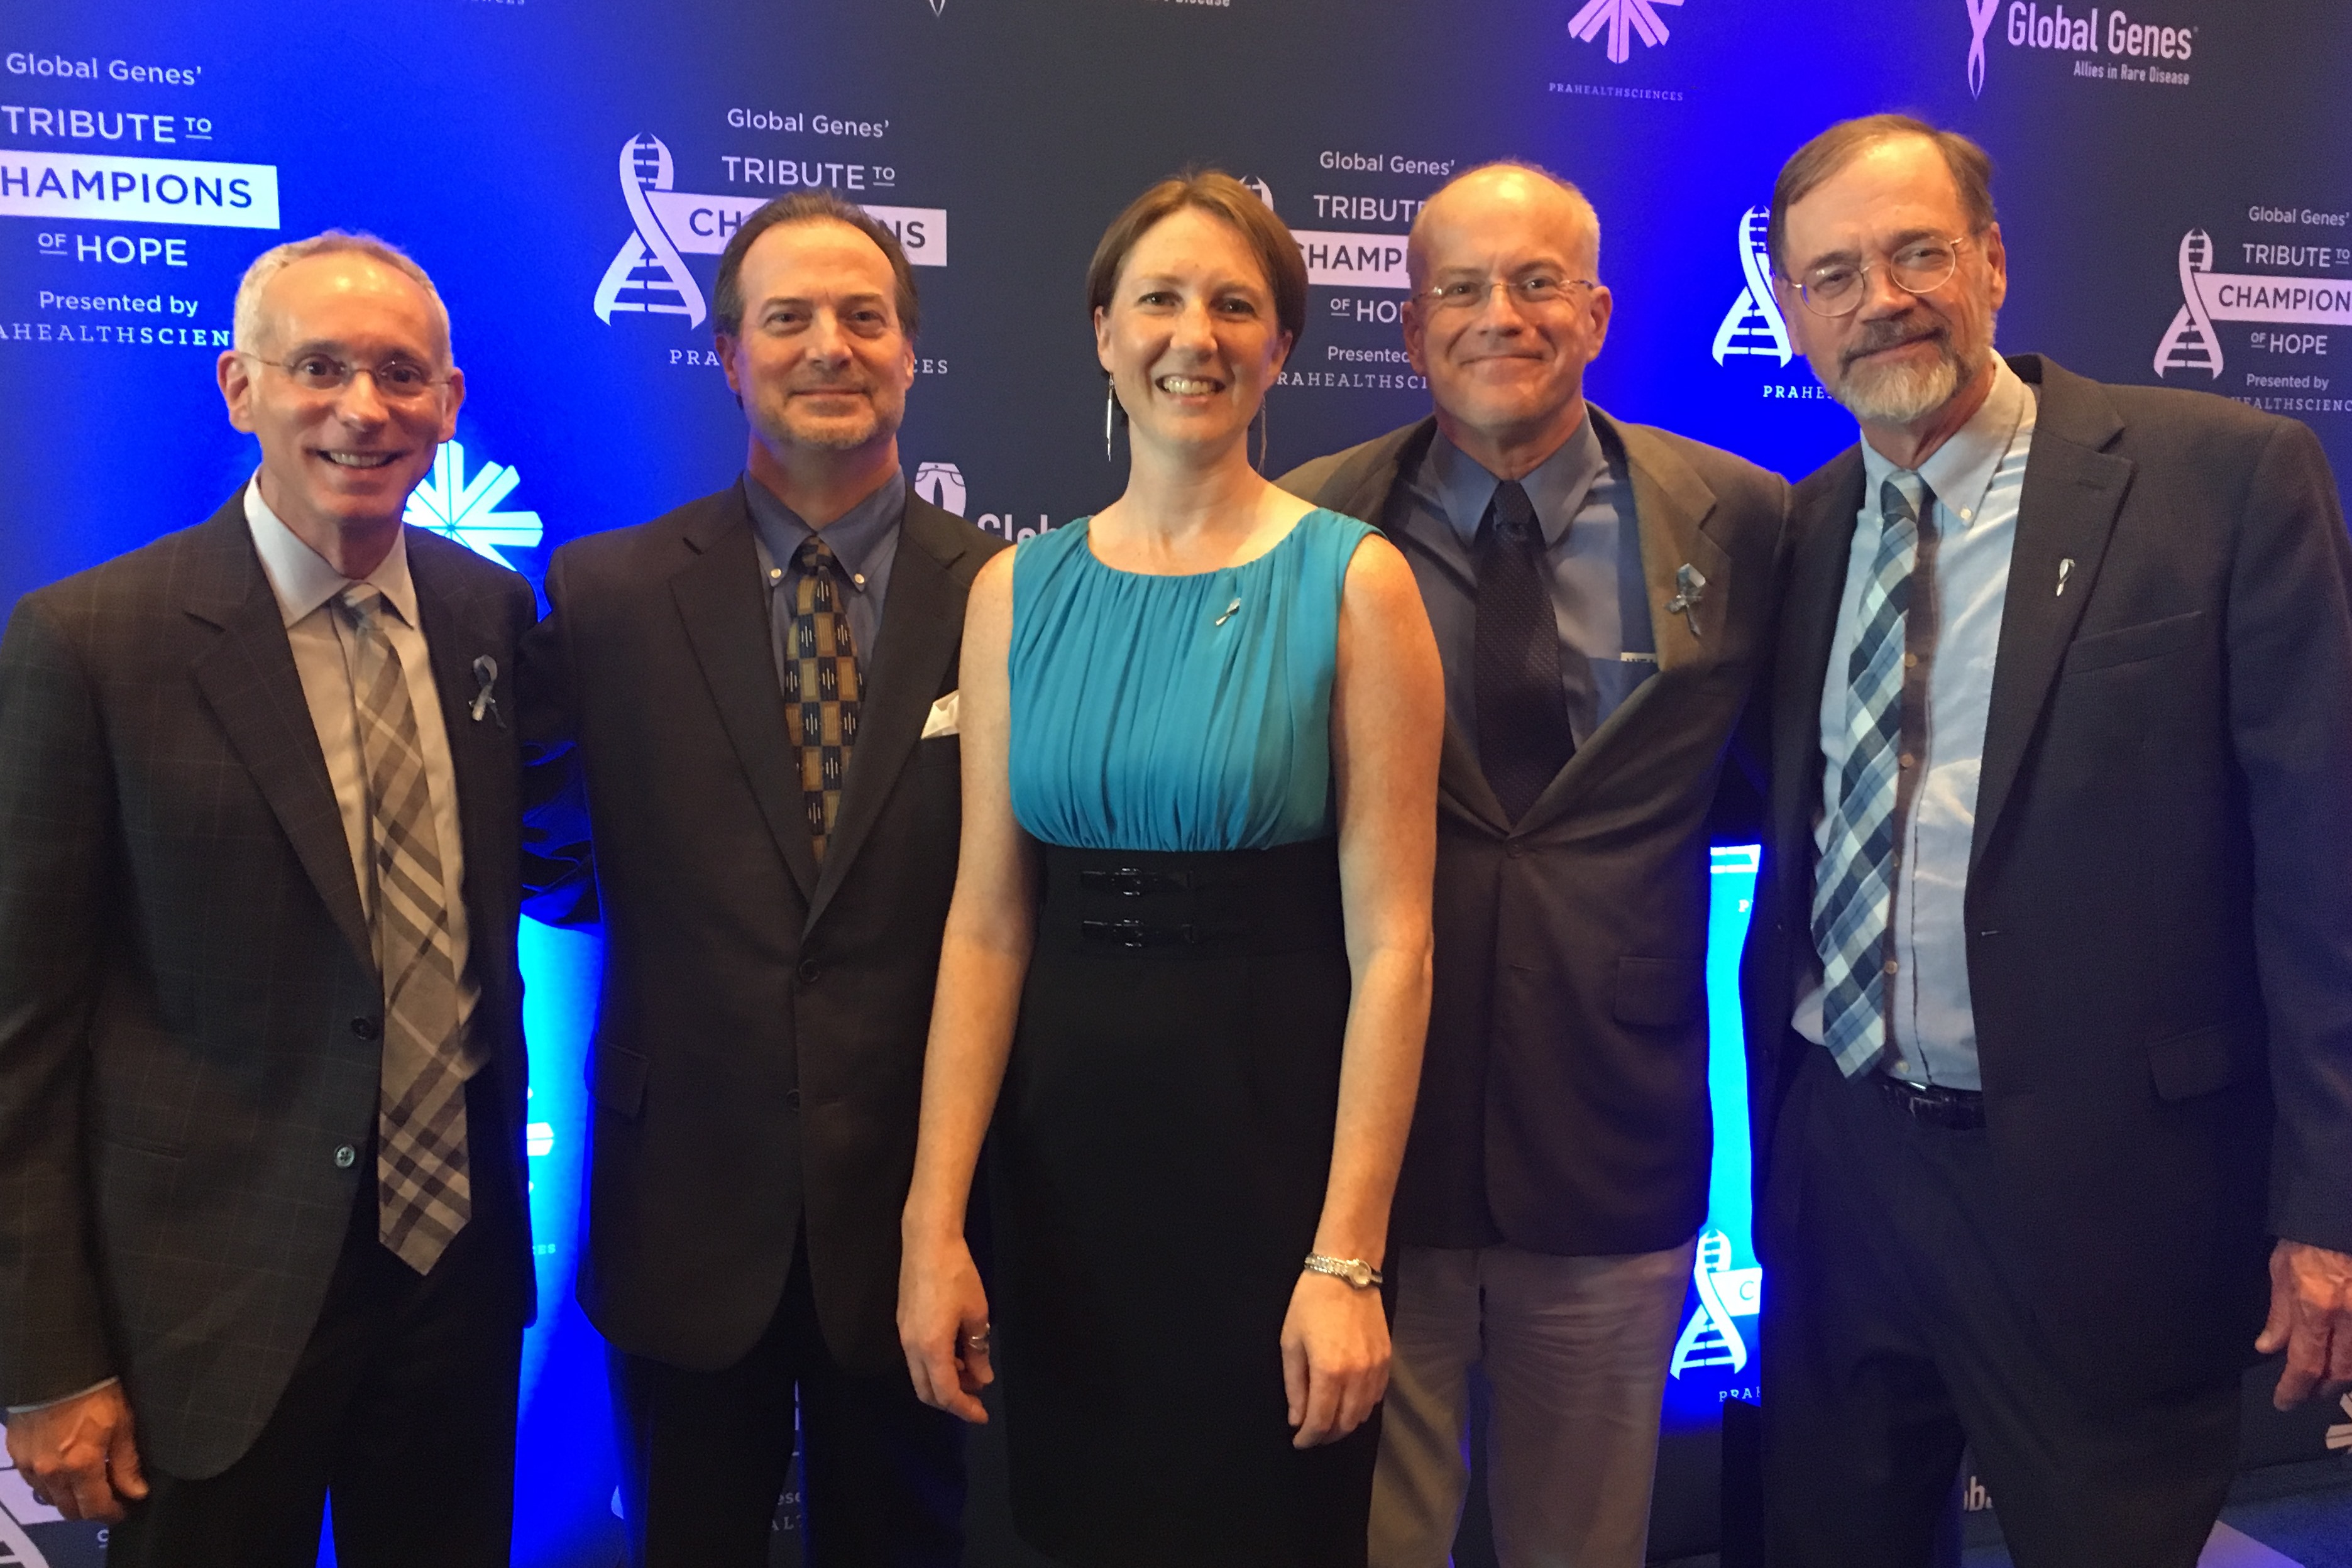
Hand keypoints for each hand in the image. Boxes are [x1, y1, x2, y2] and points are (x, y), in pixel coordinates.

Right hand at [3, 1382, 145, 1523]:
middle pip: (69, 1510)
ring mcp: (29, 1465)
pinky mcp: (16, 1454)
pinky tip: (63, 1472)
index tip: (123, 1510)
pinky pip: (33, 1482)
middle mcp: (51, 1472)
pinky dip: (49, 1484)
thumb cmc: (93, 1391)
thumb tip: (136, 1491)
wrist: (54, 1368)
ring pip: (49, 1499)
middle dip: (90, 1510)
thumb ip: (126, 1462)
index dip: (112, 1513)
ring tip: (86, 1485)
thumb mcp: (121, 1424)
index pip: (95, 1507)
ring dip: (68, 1499)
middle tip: (107, 1500)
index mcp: (80, 1465)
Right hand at [898, 1233, 993, 1423]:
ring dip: (944, 1382)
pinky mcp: (903, 1323)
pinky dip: (936, 1366)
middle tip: (977, 1398)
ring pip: (921, 1375)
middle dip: (952, 1401)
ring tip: (972, 1372)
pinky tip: (956, 1353)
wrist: (928, 1242)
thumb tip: (982, 1379)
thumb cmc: (957, 1276)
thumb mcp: (977, 1314)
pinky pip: (918, 1358)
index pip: (946, 1393)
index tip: (982, 1415)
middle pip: (927, 1391)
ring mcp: (904, 1335)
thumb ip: (978, 1351)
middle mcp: (912, 1347)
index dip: (964, 1409)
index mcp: (931, 1348)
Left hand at [1280, 1271, 1388, 1447]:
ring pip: (1363, 1414)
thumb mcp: (1291, 1342)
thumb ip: (1294, 1386)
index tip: (1298, 1441)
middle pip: (1345, 1424)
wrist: (1347, 1272)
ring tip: (1328, 1421)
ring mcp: (1376, 1369)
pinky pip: (1376, 1397)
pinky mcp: (1387, 1360)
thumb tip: (1296, 1420)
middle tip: (1311, 1435)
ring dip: (1344, 1424)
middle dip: (1326, 1436)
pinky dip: (1361, 1407)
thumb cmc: (1310, 1304)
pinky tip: (1347, 1403)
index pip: (1320, 1422)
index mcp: (1329, 1372)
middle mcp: (1357, 1376)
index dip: (1308, 1438)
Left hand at [2257, 1238, 2351, 1408]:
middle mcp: (2349, 1316)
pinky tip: (2346, 1357)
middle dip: (2324, 1388)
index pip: (2305, 1364)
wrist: (2341, 1212)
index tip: (2284, 1402)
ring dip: (2346, 1378)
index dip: (2294, 1390)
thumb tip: (2269, 1347)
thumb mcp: (2282, 1269)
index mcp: (2316, 1306)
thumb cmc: (2309, 1238)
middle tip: (2309, 1393)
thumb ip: (2279, 1313)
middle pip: (2342, 1372)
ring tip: (2330, 1380)